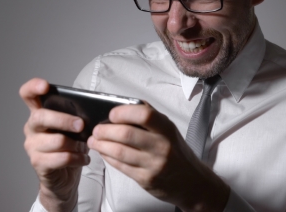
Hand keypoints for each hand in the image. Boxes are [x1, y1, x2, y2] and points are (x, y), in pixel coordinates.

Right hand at [20, 78, 89, 211]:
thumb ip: (75, 117)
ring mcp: (32, 146)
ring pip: (56, 140)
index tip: (45, 86)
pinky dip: (77, 158)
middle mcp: (31, 128)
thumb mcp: (72, 129)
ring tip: (85, 148)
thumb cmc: (69, 148)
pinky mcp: (38, 162)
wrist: (63, 179)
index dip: (33, 87)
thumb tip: (93, 111)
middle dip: (64, 119)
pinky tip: (84, 159)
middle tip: (81, 125)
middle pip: (41, 116)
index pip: (28, 95)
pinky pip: (61, 157)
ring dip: (76, 144)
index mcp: (39, 114)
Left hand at [87, 104, 229, 211]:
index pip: (145, 115)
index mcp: (167, 128)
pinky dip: (108, 157)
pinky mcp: (146, 179)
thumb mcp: (168, 129)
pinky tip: (103, 152)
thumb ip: (149, 116)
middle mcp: (162, 146)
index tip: (111, 114)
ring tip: (94, 140)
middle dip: (105, 131)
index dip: (124, 112)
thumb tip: (124, 105)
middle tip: (96, 129)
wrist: (191, 181)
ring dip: (102, 145)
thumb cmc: (175, 150)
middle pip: (126, 135)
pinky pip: (121, 167)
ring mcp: (154, 164)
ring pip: (120, 152)